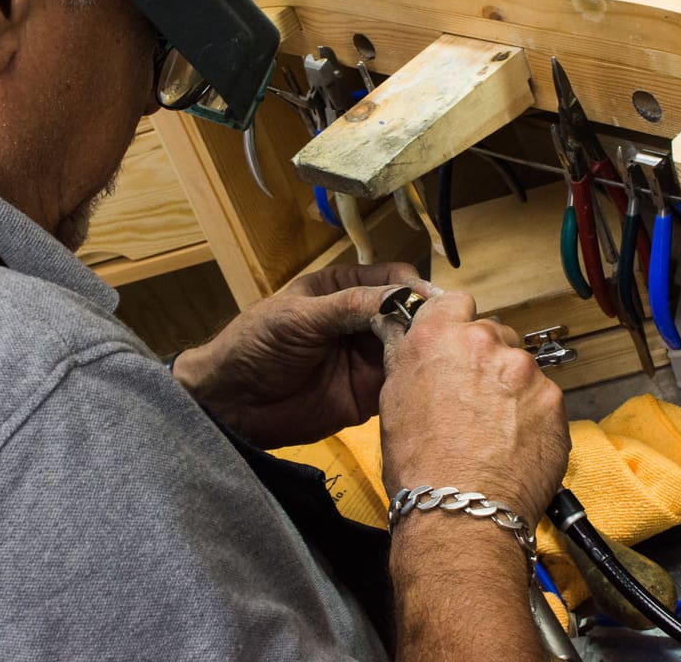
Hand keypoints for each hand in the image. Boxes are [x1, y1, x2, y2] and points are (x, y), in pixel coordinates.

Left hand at [173, 263, 435, 448]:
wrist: (232, 402)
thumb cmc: (257, 344)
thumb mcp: (299, 316)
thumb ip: (349, 305)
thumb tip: (401, 296)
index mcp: (345, 288)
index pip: (392, 278)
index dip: (413, 288)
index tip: (432, 302)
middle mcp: (363, 320)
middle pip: (409, 314)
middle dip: (427, 322)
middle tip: (448, 334)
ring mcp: (368, 357)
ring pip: (411, 350)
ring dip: (426, 354)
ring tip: (444, 361)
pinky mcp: (369, 394)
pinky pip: (401, 385)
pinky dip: (415, 385)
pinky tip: (428, 387)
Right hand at [373, 290, 569, 528]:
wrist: (461, 512)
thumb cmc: (421, 466)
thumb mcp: (393, 401)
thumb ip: (408, 358)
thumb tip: (404, 337)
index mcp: (437, 336)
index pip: (454, 300)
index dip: (455, 322)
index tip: (455, 341)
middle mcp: (484, 342)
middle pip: (491, 333)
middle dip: (483, 359)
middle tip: (470, 398)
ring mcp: (524, 369)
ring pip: (519, 366)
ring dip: (509, 387)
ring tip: (492, 429)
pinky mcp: (553, 399)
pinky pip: (542, 397)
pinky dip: (531, 414)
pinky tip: (512, 442)